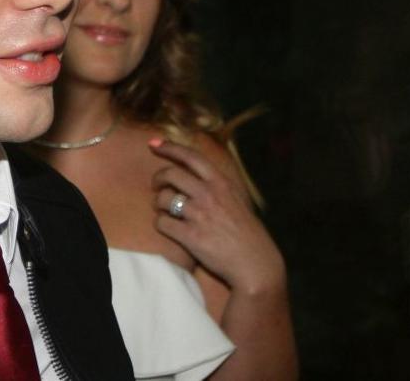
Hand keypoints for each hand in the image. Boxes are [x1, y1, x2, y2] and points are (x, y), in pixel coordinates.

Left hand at [149, 138, 285, 295]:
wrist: (255, 265)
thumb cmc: (247, 233)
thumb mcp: (237, 200)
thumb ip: (217, 186)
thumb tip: (193, 175)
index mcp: (222, 183)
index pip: (191, 157)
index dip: (169, 148)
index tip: (153, 144)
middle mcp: (209, 194)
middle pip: (170, 174)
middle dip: (157, 179)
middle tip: (157, 186)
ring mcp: (199, 215)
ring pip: (163, 199)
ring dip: (159, 204)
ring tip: (166, 211)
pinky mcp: (190, 236)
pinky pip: (162, 223)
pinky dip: (161, 224)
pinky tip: (170, 229)